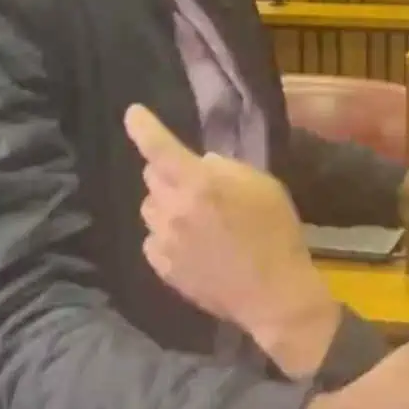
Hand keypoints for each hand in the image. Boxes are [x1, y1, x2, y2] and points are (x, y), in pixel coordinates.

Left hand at [125, 104, 339, 374]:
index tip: (132, 114)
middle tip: (199, 186)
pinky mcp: (163, 268)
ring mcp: (165, 241)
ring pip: (150, 208)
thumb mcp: (264, 187)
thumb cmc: (276, 234)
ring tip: (197, 219)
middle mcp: (174, 209)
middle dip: (169, 174)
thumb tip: (202, 164)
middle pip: (152, 177)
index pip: (159, 147)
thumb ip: (227, 169)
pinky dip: (167, 236)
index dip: (143, 127)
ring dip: (167, 205)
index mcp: (200, 184)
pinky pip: (152, 239)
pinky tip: (193, 246)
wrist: (273, 294)